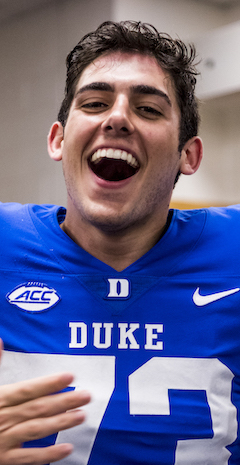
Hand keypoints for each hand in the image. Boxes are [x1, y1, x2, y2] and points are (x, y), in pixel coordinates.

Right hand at [0, 341, 90, 463]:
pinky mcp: (3, 459)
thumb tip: (0, 340)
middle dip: (63, 401)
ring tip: (81, 416)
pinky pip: (27, 459)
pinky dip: (47, 455)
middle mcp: (3, 417)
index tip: (69, 376)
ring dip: (60, 423)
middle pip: (37, 408)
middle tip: (86, 396)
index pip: (27, 389)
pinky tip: (66, 448)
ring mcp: (3, 440)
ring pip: (35, 430)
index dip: (49, 383)